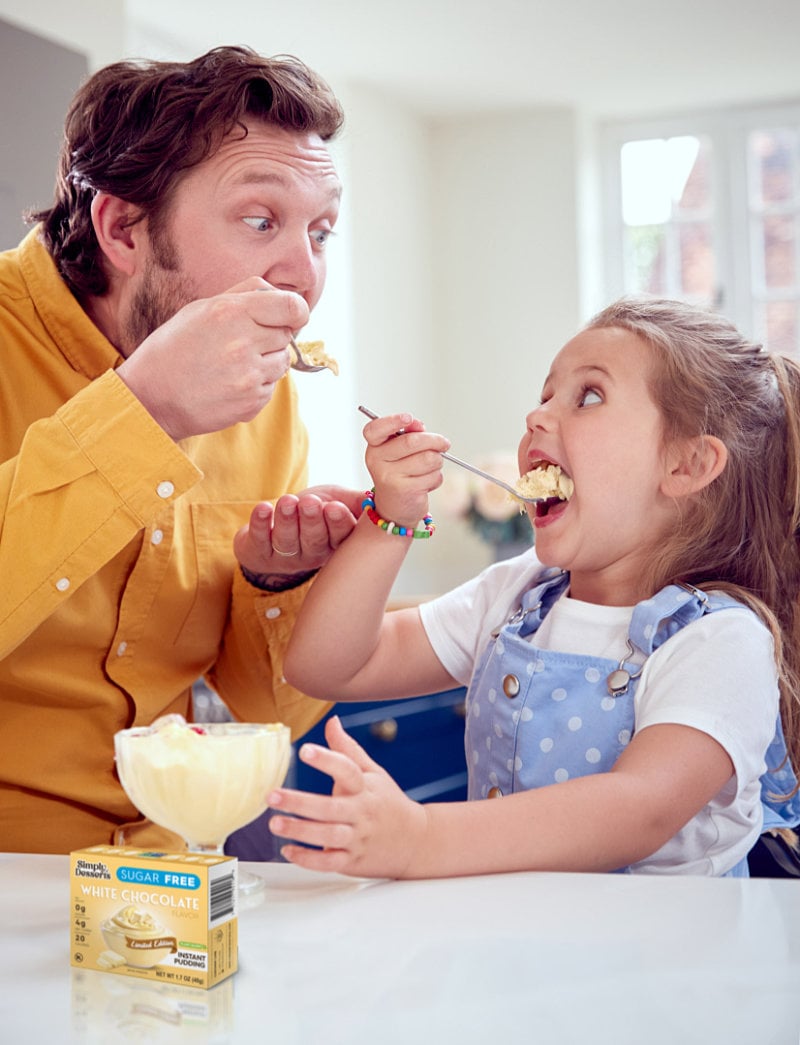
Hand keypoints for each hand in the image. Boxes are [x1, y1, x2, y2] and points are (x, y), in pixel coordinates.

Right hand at [117, 277, 307, 439]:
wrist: (150, 397)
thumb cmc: (173, 349)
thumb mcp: (201, 309)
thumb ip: (244, 296)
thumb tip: (282, 298)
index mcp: (230, 312)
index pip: (291, 306)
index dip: (297, 311)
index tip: (293, 316)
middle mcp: (243, 342)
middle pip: (286, 335)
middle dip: (271, 337)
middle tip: (242, 344)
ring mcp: (249, 376)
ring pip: (282, 363)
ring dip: (266, 363)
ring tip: (233, 365)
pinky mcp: (251, 402)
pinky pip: (271, 388)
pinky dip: (257, 386)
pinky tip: (229, 384)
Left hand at [234, 485, 361, 579]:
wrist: (275, 529)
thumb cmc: (314, 512)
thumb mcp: (339, 501)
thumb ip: (358, 500)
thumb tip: (384, 493)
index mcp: (336, 542)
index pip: (340, 536)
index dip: (338, 523)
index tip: (334, 507)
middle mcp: (312, 552)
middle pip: (314, 540)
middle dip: (312, 521)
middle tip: (310, 502)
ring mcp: (286, 556)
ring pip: (287, 540)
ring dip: (287, 520)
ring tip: (287, 501)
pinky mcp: (260, 552)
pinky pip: (260, 539)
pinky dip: (260, 523)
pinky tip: (263, 508)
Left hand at [268, 716, 428, 877]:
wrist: (416, 841)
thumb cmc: (388, 802)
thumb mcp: (373, 772)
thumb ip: (348, 749)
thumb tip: (332, 721)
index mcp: (365, 787)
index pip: (346, 770)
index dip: (326, 760)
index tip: (304, 750)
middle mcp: (361, 812)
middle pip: (330, 808)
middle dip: (300, 802)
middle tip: (272, 795)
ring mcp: (358, 838)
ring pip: (328, 836)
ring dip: (300, 831)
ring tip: (275, 823)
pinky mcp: (353, 861)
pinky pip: (329, 863)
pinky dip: (308, 859)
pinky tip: (288, 850)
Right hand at [362, 413, 450, 526]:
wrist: (394, 507)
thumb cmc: (401, 472)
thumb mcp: (399, 451)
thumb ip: (408, 434)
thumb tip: (418, 425)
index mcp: (374, 447)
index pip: (375, 429)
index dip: (392, 421)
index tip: (409, 418)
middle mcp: (377, 461)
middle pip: (411, 441)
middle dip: (434, 441)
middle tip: (444, 444)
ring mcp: (389, 477)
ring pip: (428, 458)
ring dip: (437, 461)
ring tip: (430, 468)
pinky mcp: (405, 490)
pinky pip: (433, 476)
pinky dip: (436, 478)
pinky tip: (426, 483)